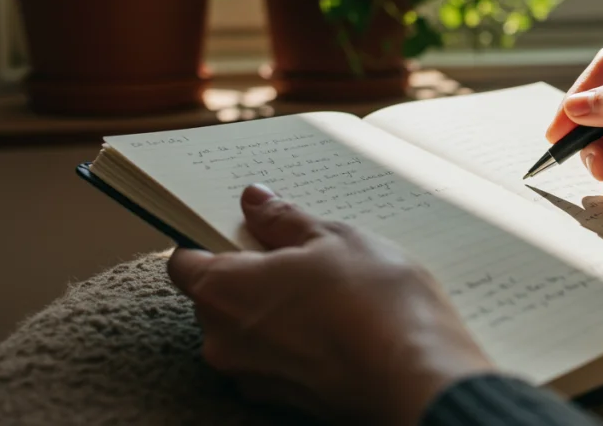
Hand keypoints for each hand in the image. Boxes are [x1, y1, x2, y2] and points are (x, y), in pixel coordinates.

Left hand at [167, 185, 492, 424]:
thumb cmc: (374, 304)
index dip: (214, 237)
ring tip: (336, 288)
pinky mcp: (286, 401)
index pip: (185, 260)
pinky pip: (279, 358)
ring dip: (281, 307)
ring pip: (252, 329)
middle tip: (307, 251)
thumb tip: (256, 201)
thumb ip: (284, 219)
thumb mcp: (334, 239)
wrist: (417, 379)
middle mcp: (223, 342)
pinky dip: (300, 339)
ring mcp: (253, 378)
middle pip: (219, 296)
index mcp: (221, 292)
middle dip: (256, 272)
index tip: (250, 226)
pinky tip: (343, 322)